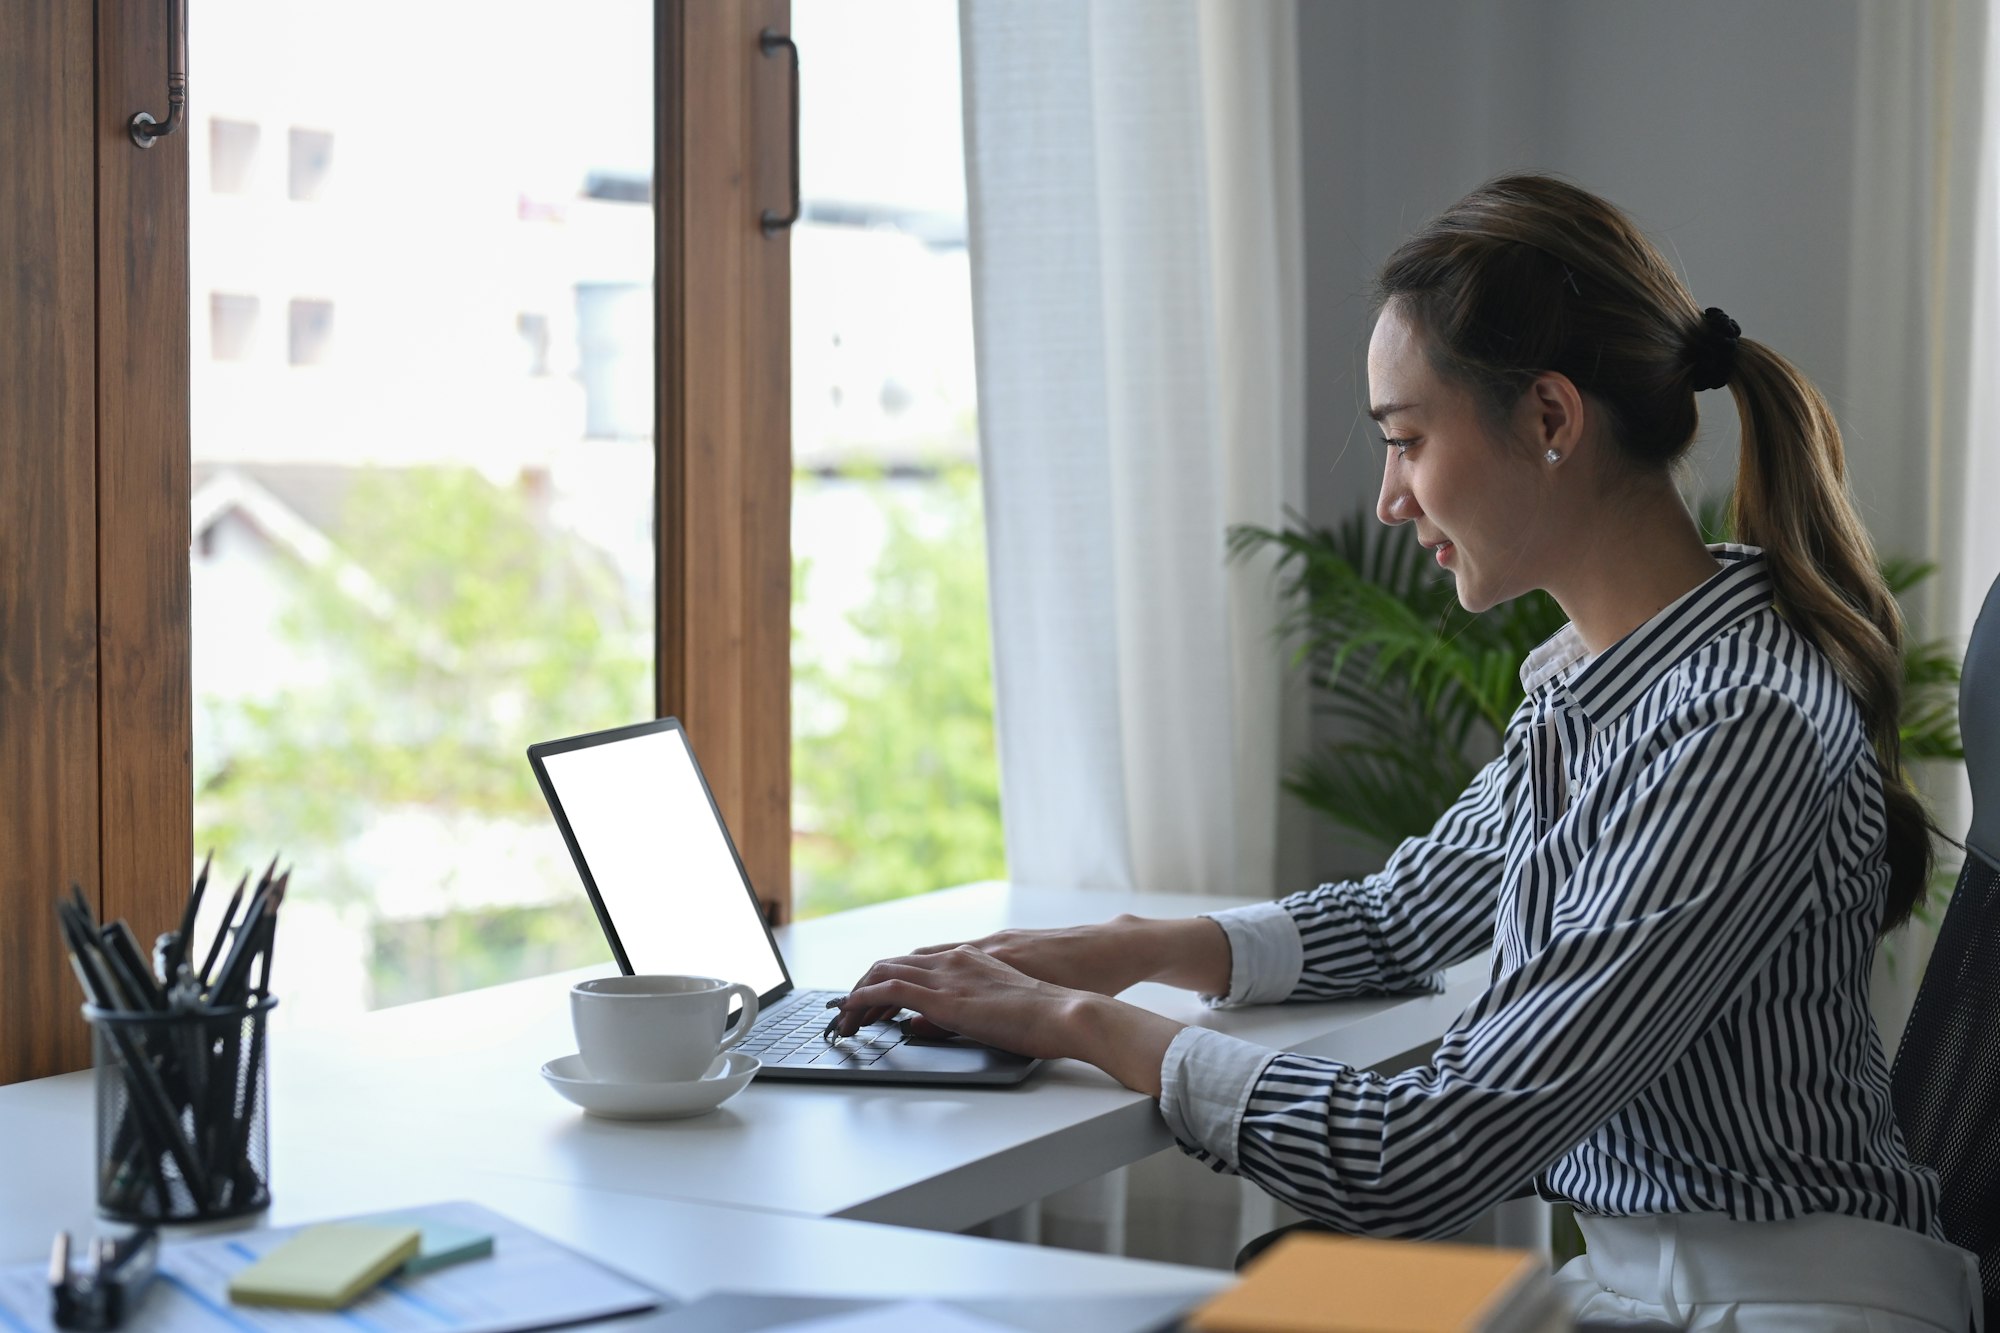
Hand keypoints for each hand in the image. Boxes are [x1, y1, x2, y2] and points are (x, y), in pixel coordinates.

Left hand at [827, 945, 1093, 1058]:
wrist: (1069, 1011)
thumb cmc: (1049, 1014)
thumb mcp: (999, 1005)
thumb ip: (961, 1008)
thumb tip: (922, 1024)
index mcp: (971, 958)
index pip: (915, 962)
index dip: (887, 979)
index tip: (872, 1001)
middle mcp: (955, 959)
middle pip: (893, 963)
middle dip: (865, 986)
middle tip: (851, 1013)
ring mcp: (949, 974)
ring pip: (885, 971)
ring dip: (858, 994)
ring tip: (845, 1020)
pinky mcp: (945, 997)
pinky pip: (890, 989)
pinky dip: (863, 999)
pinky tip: (852, 1015)